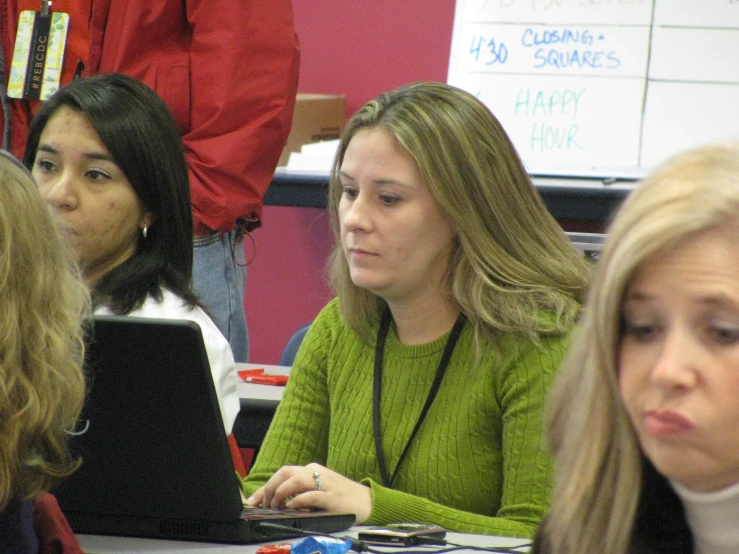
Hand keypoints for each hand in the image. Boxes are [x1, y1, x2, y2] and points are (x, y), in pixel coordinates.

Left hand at [245, 463, 371, 523]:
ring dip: (281, 493)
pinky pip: (311, 494)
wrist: (366, 500)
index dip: (265, 486)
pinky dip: (298, 500)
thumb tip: (275, 500)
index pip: (283, 473)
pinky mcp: (332, 496)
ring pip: (296, 480)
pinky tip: (292, 506)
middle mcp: (316, 472)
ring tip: (276, 505)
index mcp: (311, 470)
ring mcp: (324, 483)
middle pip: (286, 472)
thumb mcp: (318, 489)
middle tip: (265, 503)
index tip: (253, 500)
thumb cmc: (340, 496)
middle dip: (270, 487)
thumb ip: (300, 491)